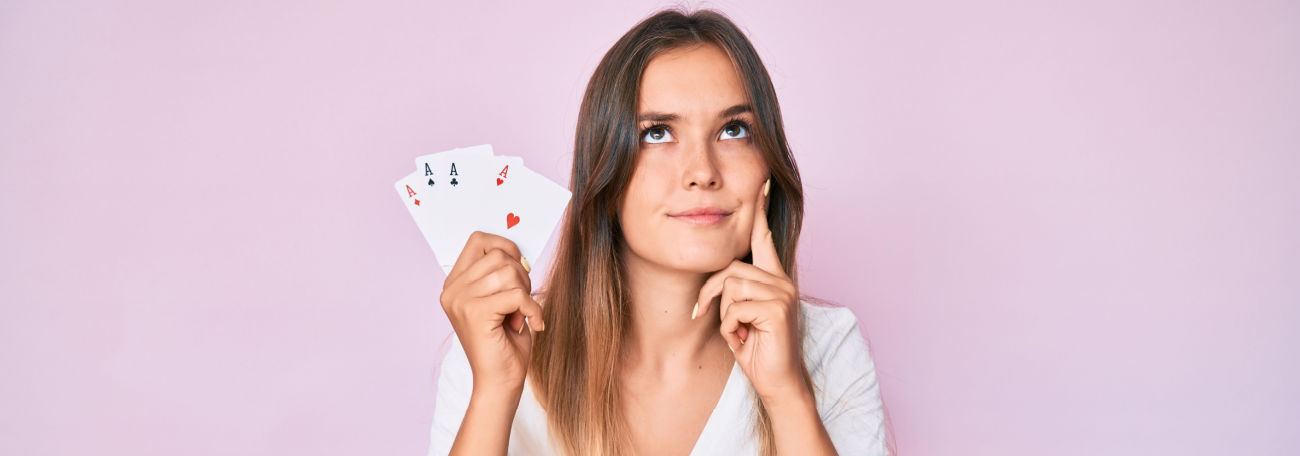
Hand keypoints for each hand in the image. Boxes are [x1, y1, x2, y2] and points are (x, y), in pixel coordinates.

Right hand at [440, 231, 544, 394]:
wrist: (500, 381)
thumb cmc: (505, 341)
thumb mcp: (501, 299)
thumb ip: (501, 273)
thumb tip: (518, 252)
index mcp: (454, 283)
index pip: (478, 240)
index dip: (505, 246)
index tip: (519, 267)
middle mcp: (452, 290)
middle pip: (499, 255)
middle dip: (521, 276)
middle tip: (521, 302)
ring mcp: (460, 300)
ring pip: (509, 273)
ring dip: (526, 293)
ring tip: (521, 314)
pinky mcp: (474, 313)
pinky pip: (516, 294)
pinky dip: (532, 308)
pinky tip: (533, 324)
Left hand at [695, 178, 808, 402]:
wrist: (778, 382)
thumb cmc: (758, 349)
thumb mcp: (741, 315)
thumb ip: (735, 291)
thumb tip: (721, 278)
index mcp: (775, 278)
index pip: (764, 238)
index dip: (759, 212)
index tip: (761, 183)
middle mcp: (782, 281)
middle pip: (730, 268)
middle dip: (710, 293)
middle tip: (704, 315)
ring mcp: (782, 294)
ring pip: (730, 286)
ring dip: (722, 314)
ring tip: (736, 331)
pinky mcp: (776, 309)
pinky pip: (734, 307)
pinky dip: (729, 327)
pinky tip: (743, 338)